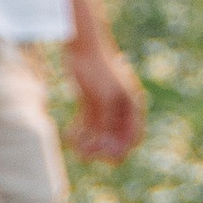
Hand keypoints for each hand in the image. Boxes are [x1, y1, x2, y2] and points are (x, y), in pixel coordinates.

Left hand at [67, 38, 146, 162]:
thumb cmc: (97, 68)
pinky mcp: (91, 101)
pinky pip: (88, 123)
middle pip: (115, 137)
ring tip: (74, 145)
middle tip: (85, 154)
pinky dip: (80, 131)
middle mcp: (121, 108)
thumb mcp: (104, 96)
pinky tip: (69, 135)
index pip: (133, 136)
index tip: (107, 157)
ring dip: (89, 142)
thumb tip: (109, 144)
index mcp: (132, 106)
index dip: (122, 149)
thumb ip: (107, 120)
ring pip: (100, 132)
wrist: (83, 45)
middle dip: (102, 148)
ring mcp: (106, 105)